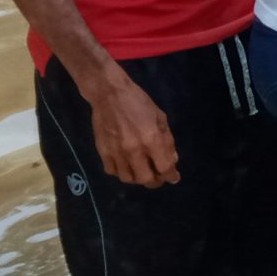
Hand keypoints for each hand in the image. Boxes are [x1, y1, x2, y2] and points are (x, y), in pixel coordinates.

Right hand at [88, 69, 180, 187]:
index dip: (171, 176)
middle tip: (157, 176)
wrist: (109, 94)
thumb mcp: (160, 117)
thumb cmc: (138, 102)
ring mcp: (116, 152)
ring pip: (128, 178)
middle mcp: (134, 149)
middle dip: (155, 181)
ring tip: (142, 171)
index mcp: (151, 139)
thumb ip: (167, 141)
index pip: (164, 168)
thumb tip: (172, 160)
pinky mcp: (103, 151)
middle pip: (146, 179)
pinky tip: (126, 165)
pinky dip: (121, 172)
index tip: (173, 177)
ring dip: (137, 178)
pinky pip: (112, 171)